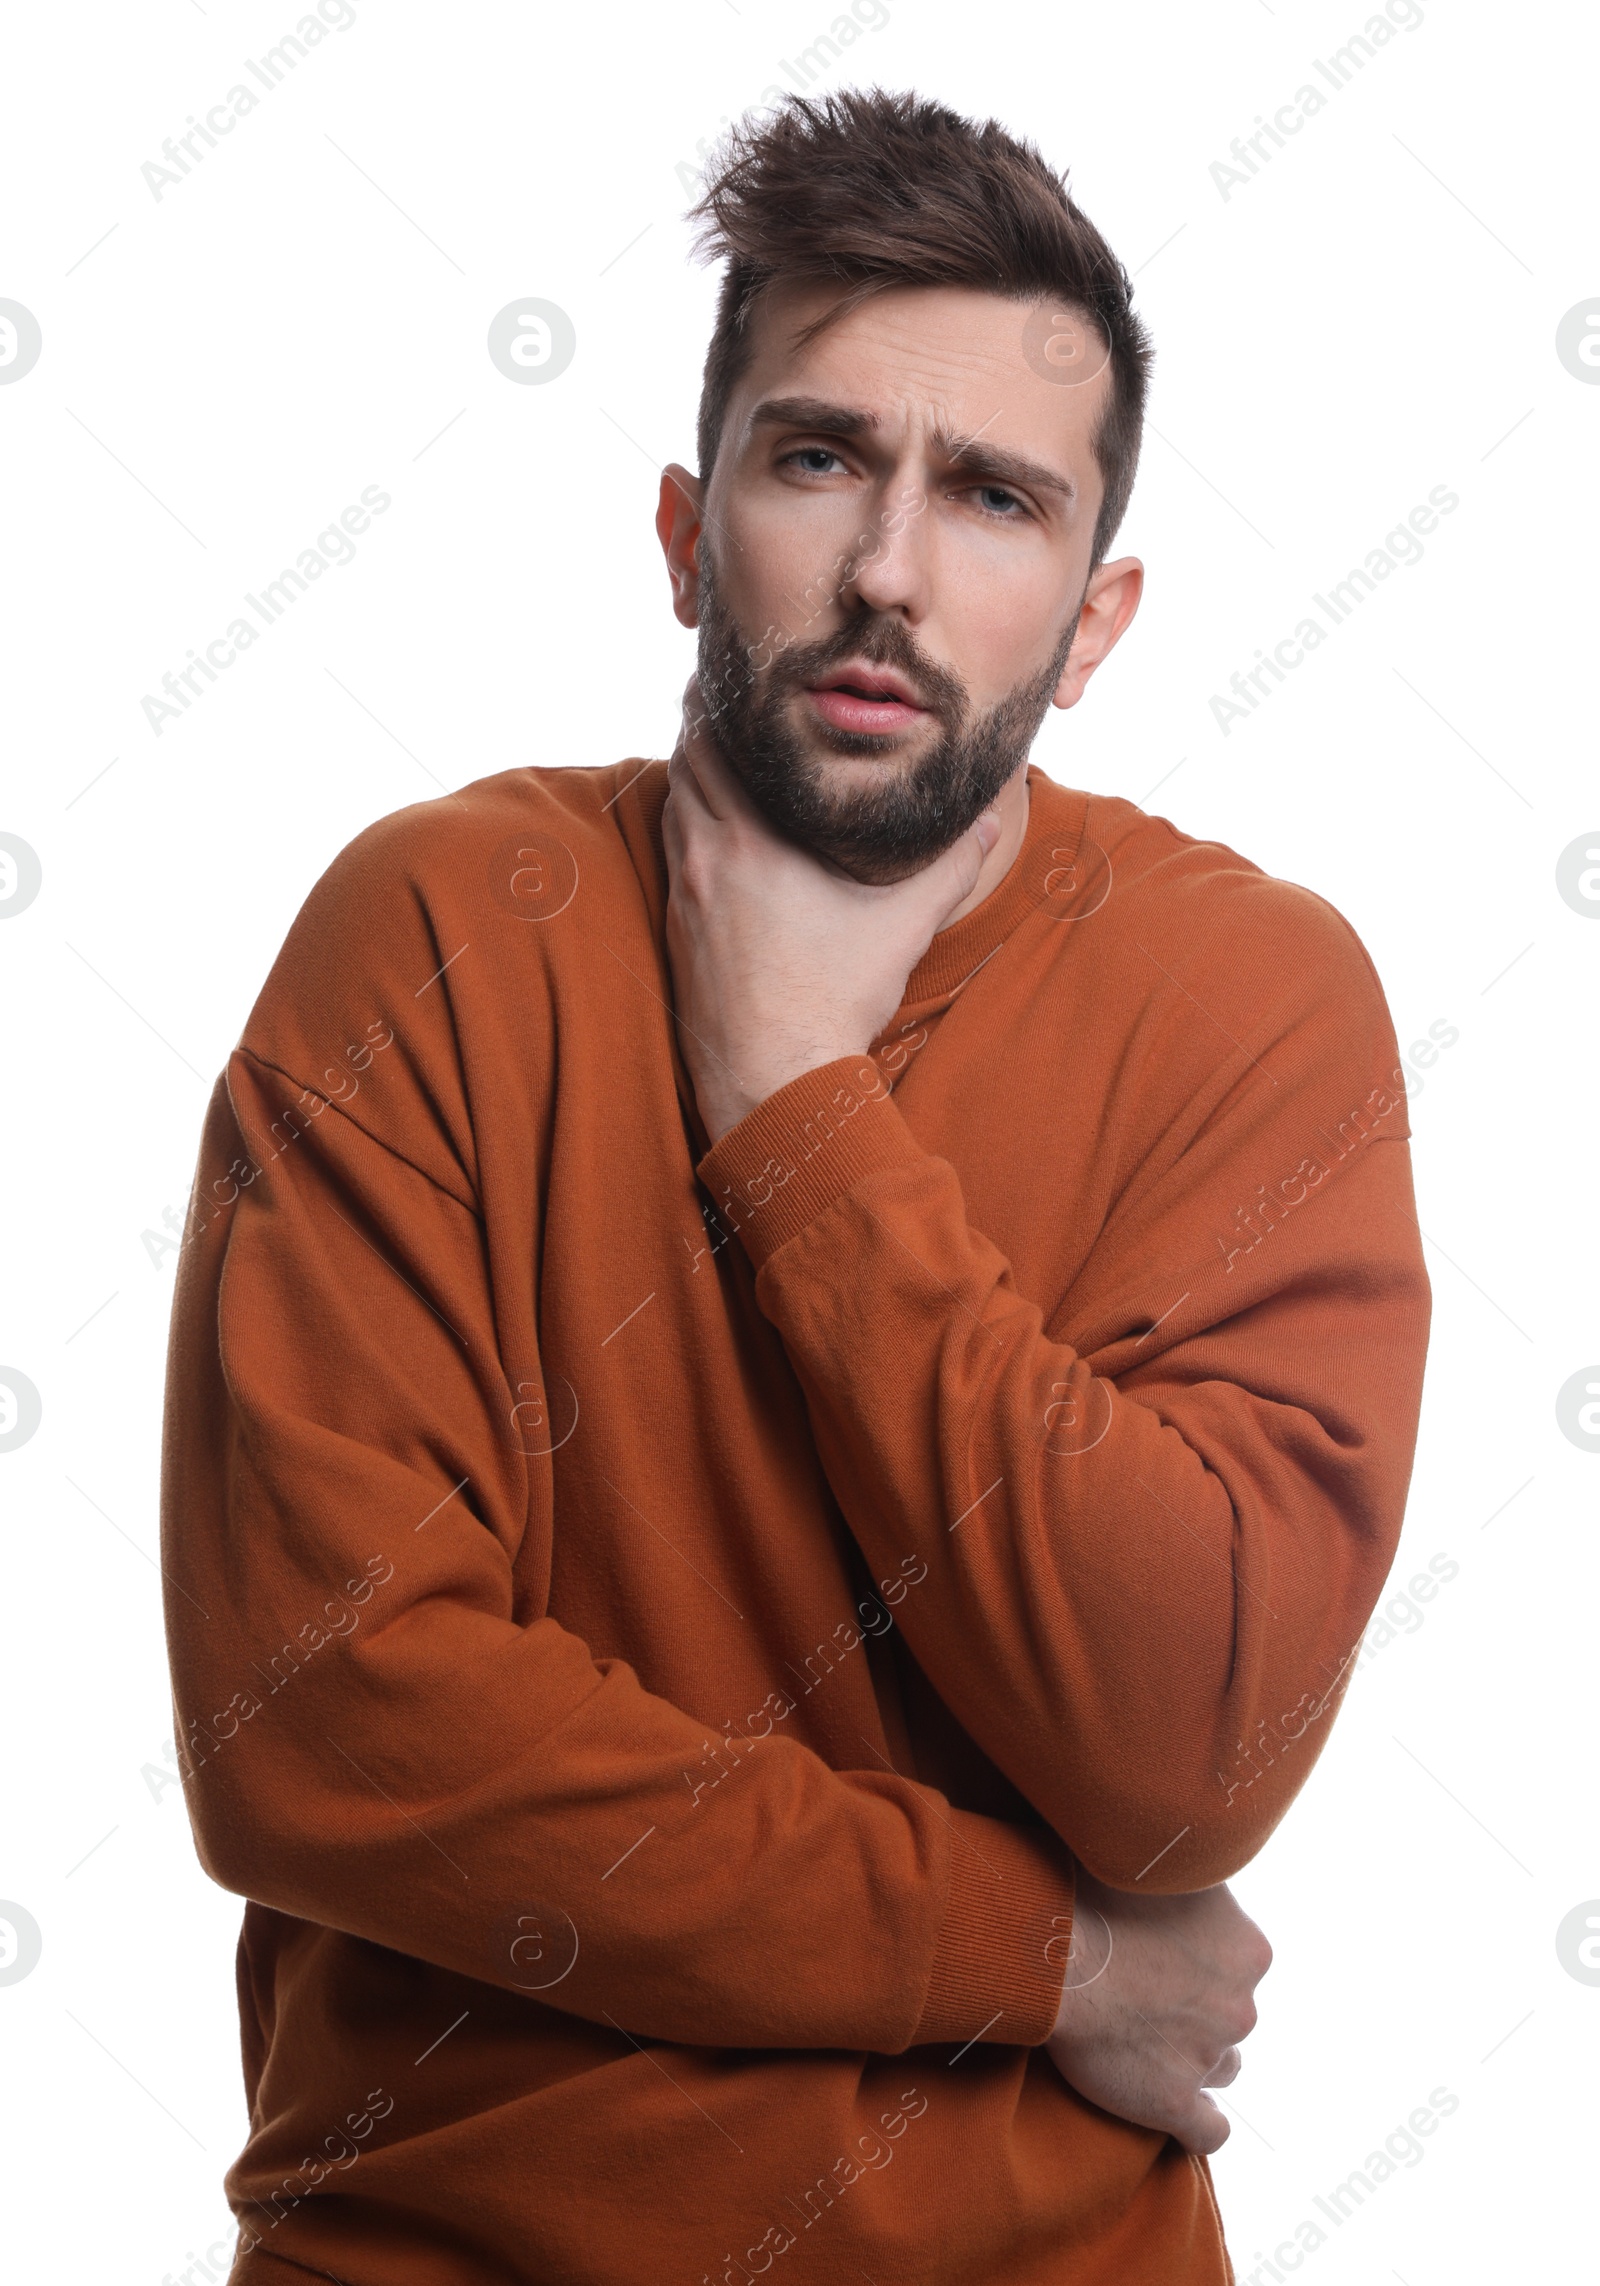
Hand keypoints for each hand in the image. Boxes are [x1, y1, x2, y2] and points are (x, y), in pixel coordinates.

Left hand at [661, 676, 998, 1144]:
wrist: (772, 1078)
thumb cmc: (833, 1000)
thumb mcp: (904, 925)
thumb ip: (952, 863)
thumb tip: (990, 815)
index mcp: (752, 840)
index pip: (713, 742)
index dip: (720, 701)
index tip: (735, 673)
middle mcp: (706, 857)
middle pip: (683, 763)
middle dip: (703, 727)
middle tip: (730, 700)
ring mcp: (683, 893)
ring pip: (673, 805)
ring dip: (692, 774)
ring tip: (722, 752)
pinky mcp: (676, 927)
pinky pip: (673, 849)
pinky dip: (687, 820)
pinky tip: (715, 825)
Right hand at [1044, 1867, 1271, 2154]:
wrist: (1053, 1948)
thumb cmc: (1094, 1890)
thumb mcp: (1156, 1860)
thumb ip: (1186, 1870)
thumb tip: (1184, 1849)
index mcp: (1249, 1948)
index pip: (1242, 1965)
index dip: (1202, 1961)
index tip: (1164, 1953)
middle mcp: (1241, 2005)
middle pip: (1232, 2016)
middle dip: (1198, 2009)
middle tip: (1146, 1992)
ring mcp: (1209, 2056)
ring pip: (1222, 2067)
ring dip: (1194, 2057)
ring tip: (1149, 2043)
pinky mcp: (1173, 2101)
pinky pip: (1208, 2130)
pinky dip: (1197, 2124)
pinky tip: (1179, 2115)